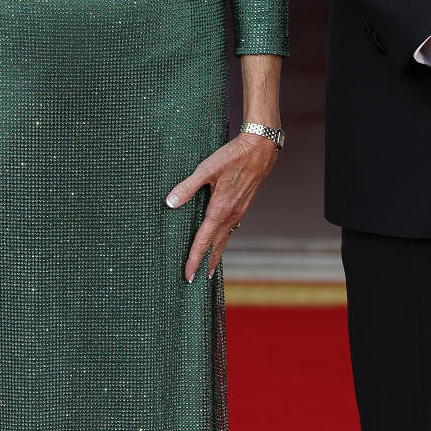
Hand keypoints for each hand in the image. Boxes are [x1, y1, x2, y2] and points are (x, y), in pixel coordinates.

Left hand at [166, 132, 279, 281]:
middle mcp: (231, 215)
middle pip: (216, 246)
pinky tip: (221, 238)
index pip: (203, 241)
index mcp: (220, 210)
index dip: (194, 260)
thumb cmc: (232, 156)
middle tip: (197, 281)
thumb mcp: (206, 169)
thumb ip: (188, 187)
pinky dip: (224, 239)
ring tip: (208, 266)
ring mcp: (239, 211)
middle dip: (205, 263)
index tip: (187, 276)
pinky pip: (231, 229)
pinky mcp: (243, 205)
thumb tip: (170, 202)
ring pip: (225, 239)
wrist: (260, 149)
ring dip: (216, 253)